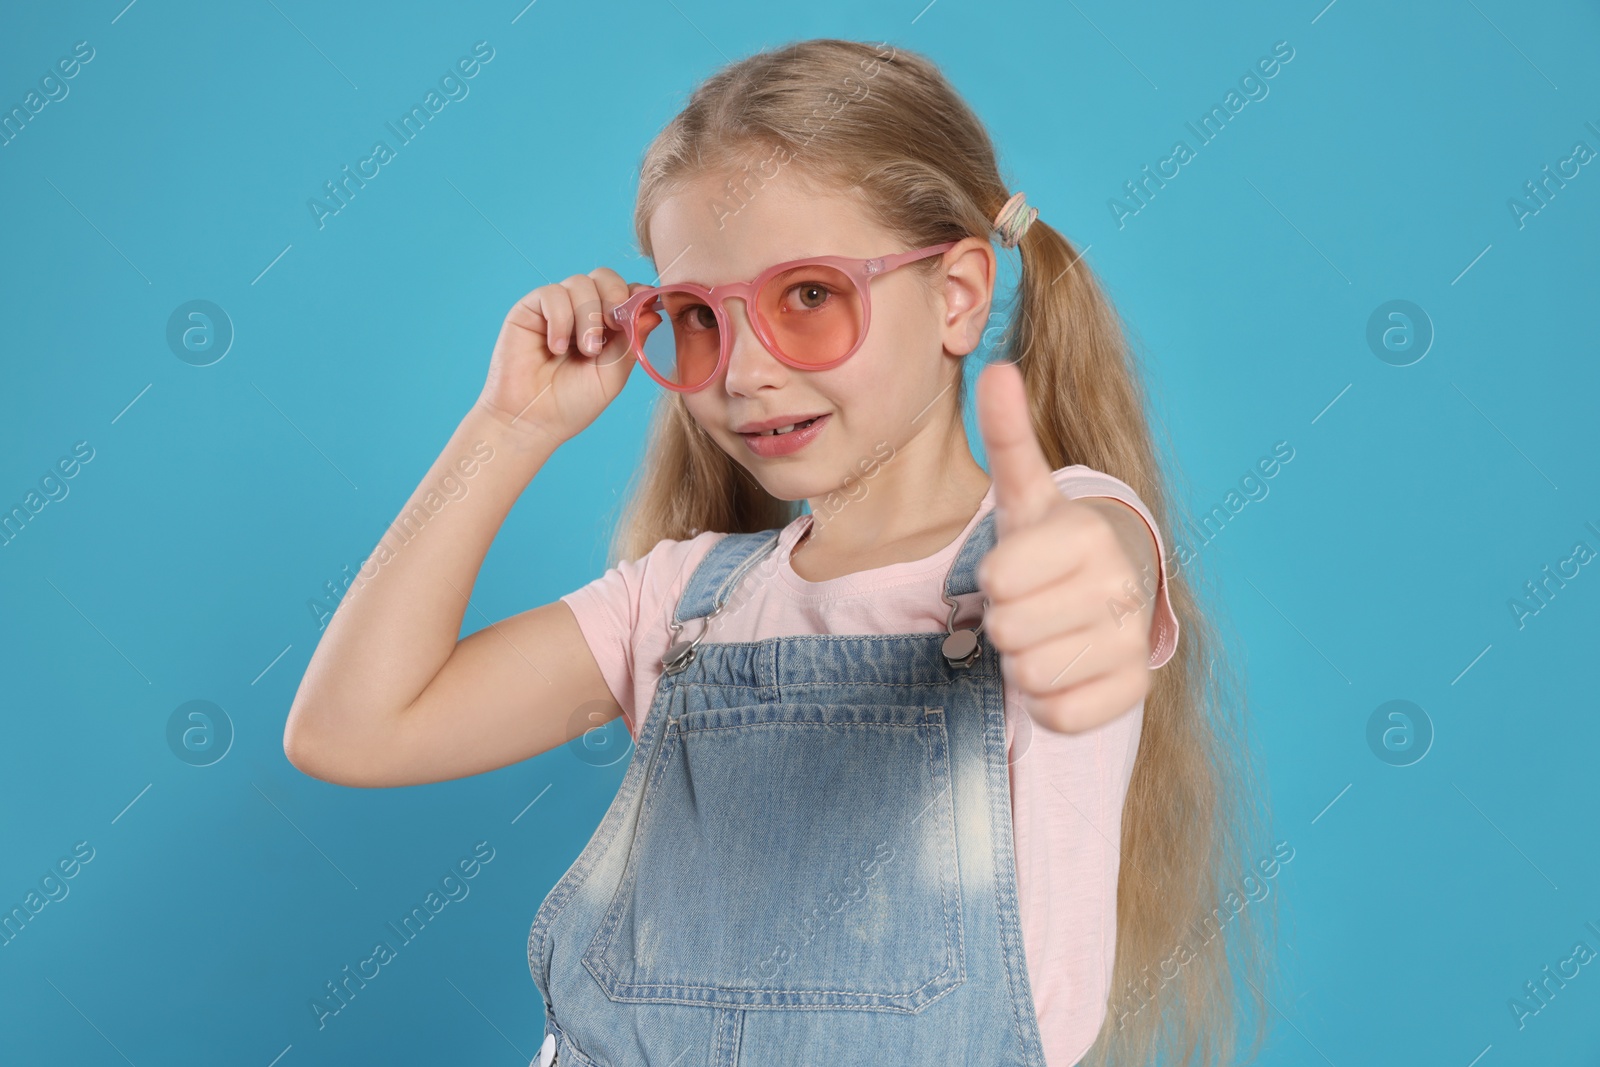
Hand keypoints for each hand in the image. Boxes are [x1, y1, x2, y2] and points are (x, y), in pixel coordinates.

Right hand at [476, 268, 655, 444]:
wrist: (532, 421)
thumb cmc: (572, 403)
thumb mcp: (613, 375)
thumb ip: (631, 343)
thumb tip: (653, 312)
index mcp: (606, 326)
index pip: (625, 292)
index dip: (635, 295)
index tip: (643, 307)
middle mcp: (580, 312)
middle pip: (604, 276)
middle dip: (614, 295)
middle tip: (613, 325)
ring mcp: (555, 309)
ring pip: (579, 283)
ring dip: (588, 316)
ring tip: (586, 350)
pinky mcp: (529, 309)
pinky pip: (551, 294)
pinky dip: (560, 320)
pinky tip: (556, 348)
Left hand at [974, 361, 1153, 733]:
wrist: (1108, 597)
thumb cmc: (1050, 547)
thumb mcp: (1025, 494)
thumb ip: (1009, 436)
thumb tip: (997, 369)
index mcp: (1089, 534)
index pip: (999, 579)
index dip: (992, 578)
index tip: (1013, 567)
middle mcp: (1121, 586)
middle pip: (1008, 629)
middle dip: (1003, 621)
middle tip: (1028, 605)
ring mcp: (1132, 642)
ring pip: (1030, 674)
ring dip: (1021, 661)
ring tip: (1044, 633)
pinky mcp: (1134, 692)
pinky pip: (1058, 715)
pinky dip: (1046, 701)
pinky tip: (1064, 669)